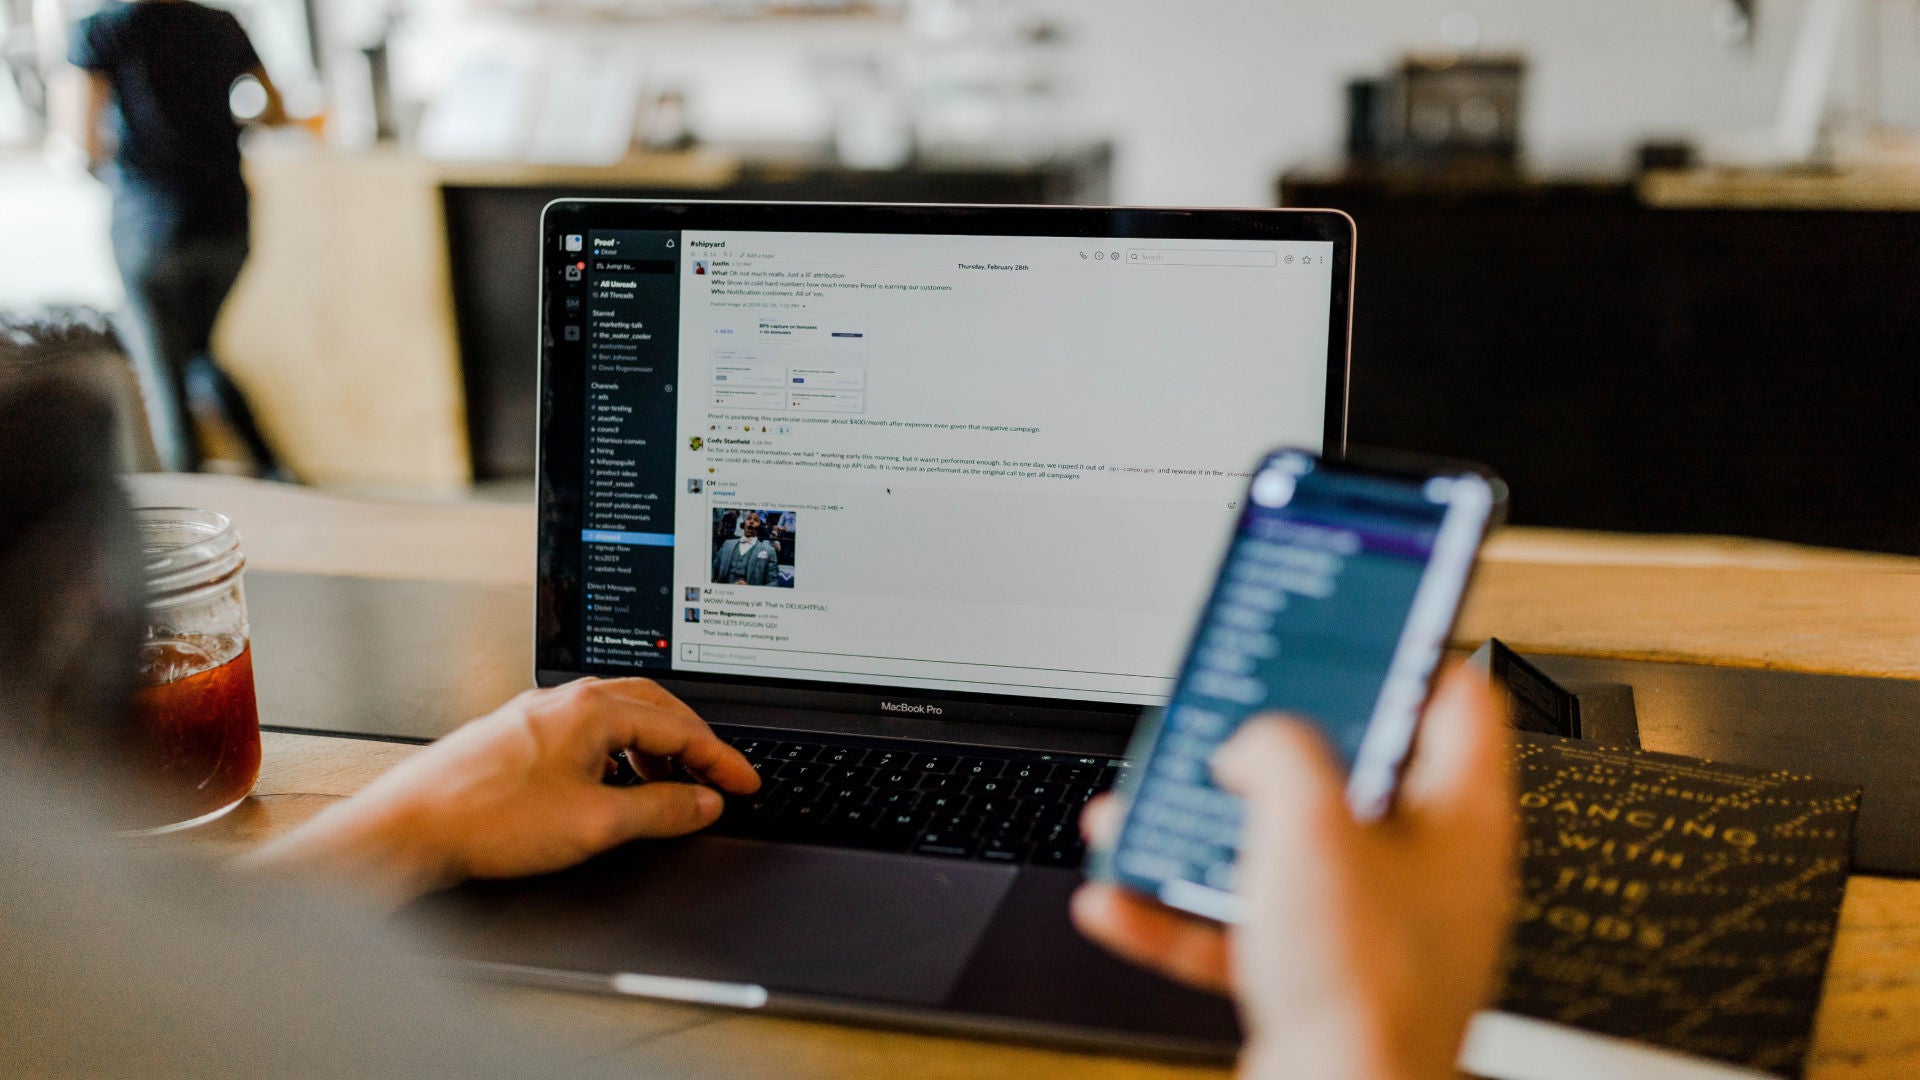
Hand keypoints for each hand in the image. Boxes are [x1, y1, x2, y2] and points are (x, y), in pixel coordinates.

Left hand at [238, 678, 758, 907]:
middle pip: (653, 710)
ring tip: (672, 789)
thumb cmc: (488, 819)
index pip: (678, 727)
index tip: (746, 783)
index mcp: (592, 708)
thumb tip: (704, 802)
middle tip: (720, 777)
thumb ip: (662, 811)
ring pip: (618, 720)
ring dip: (655, 751)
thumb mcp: (596, 823)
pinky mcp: (517, 737)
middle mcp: (565, 701)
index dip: (720, 759)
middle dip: (694, 744)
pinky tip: (613, 787)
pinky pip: (586, 734)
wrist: (410, 828)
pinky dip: (618, 756)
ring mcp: (538, 716)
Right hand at [1072, 665, 1514, 1079]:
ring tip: (1147, 813)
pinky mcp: (1323, 979)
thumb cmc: (1361, 985)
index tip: (1349, 629)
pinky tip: (1124, 899)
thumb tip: (1253, 743)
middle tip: (1226, 722)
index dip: (1399, 653)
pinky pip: (1245, 926)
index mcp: (1458, 817)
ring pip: (1283, 852)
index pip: (1452, 699)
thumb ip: (1277, 750)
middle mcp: (1426, 871)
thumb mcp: (1307, 822)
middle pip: (1348, 775)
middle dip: (1266, 751)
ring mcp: (1374, 929)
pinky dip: (1182, 911)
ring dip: (1206, 831)